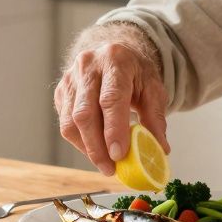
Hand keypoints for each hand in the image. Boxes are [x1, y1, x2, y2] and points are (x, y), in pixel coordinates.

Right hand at [54, 41, 169, 175]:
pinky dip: (80, 141)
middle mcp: (88, 66)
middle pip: (84, 113)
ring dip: (87, 148)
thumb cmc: (135, 72)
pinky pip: (64, 123)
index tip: (119, 155)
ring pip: (70, 121)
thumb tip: (159, 149)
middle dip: (97, 147)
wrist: (115, 53)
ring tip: (105, 163)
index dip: (114, 129)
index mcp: (116, 60)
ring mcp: (70, 78)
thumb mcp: (153, 89)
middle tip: (111, 168)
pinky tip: (95, 148)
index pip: (111, 98)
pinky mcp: (61, 91)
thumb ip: (155, 118)